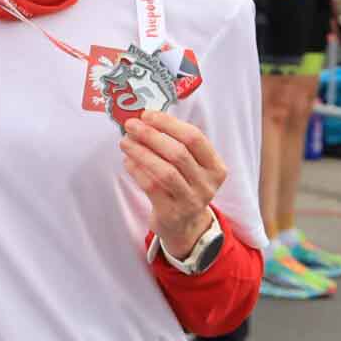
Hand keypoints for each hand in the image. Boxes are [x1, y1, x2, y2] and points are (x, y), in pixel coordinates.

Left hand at [120, 110, 226, 258]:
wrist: (184, 226)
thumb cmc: (183, 187)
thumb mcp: (190, 168)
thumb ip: (174, 144)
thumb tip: (143, 120)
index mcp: (215, 167)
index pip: (195, 138)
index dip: (169, 124)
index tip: (147, 114)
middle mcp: (207, 184)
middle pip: (178, 153)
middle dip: (151, 136)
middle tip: (131, 125)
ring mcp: (191, 201)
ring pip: (165, 171)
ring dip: (141, 152)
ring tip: (125, 142)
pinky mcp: (172, 213)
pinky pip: (152, 187)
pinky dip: (137, 171)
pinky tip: (127, 161)